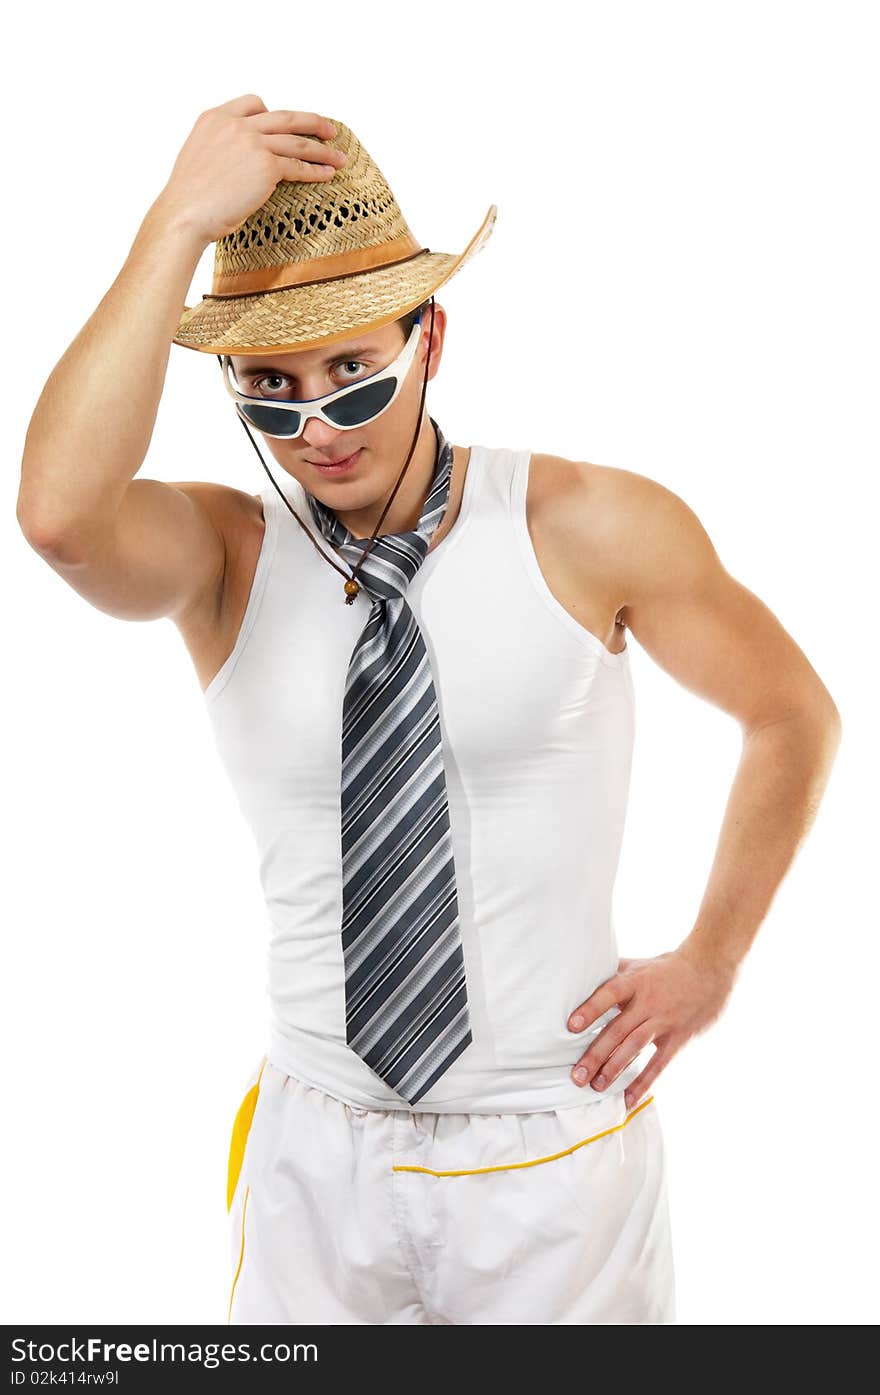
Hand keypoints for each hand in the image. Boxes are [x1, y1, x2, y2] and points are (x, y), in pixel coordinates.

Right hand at [154, 93, 347, 243]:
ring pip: (297, 140)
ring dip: (322, 149)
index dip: (273, 113)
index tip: (287, 124)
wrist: (185, 214)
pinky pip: (297, 165)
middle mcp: (235, 124)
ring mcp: (251, 143)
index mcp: (215, 117)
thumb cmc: (189, 198)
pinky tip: (328, 174)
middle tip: (330, 129)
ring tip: (339, 157)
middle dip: (312, 121)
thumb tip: (239, 159)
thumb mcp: (199, 155)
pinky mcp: (265, 166)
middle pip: (284, 116)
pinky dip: (316, 170)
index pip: (253, 103)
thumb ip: (220, 146)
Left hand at [566, 946, 737, 1110]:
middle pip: (618, 1029)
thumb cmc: (667, 968)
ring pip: (635, 1047)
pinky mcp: (679, 1037)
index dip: (590, 1009)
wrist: (710, 969)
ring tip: (596, 1086)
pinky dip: (644, 1082)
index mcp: (635, 981)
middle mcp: (648, 1002)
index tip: (571, 1026)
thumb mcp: (639, 964)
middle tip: (577, 1076)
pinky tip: (628, 1099)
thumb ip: (613, 972)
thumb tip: (581, 973)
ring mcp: (664, 1020)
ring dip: (614, 1068)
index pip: (609, 994)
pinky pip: (659, 1063)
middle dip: (596, 1054)